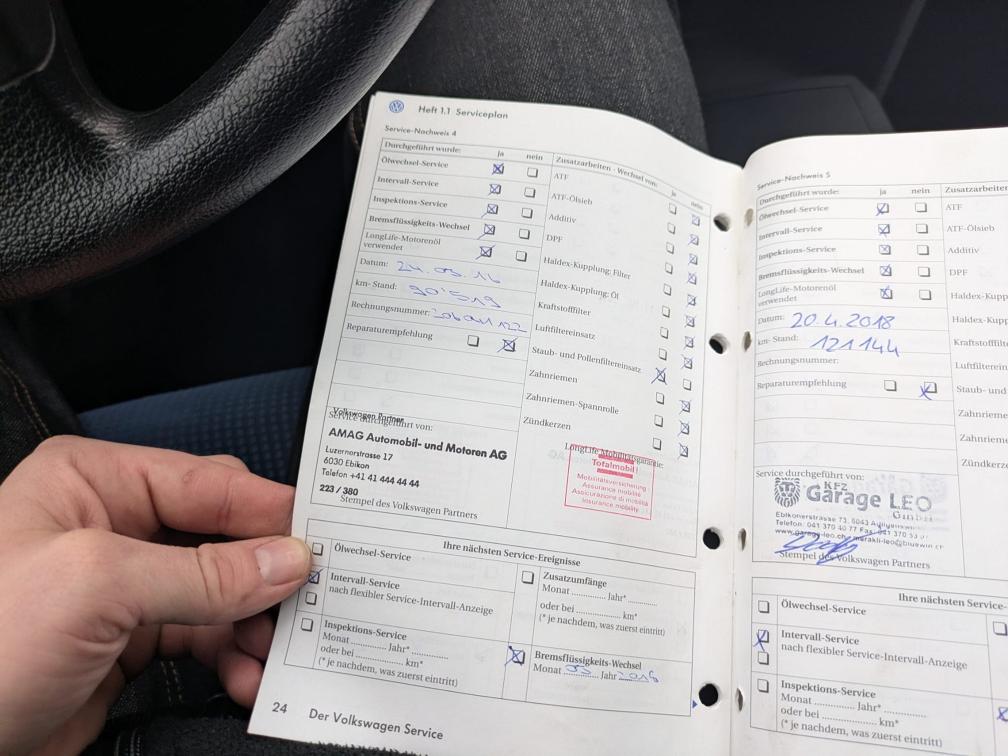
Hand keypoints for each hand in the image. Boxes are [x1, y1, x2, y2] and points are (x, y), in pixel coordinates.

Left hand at [0, 436, 310, 754]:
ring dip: (253, 625)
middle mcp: (111, 526)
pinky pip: (201, 637)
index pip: (207, 483)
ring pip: (218, 592)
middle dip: (265, 574)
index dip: (269, 512)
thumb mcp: (96, 587)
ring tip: (274, 656)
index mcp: (93, 482)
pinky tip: (246, 678)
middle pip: (220, 536)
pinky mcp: (125, 642)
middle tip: (310, 605)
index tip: (324, 542)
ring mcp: (121, 587)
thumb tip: (288, 560)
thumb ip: (202, 573)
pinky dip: (230, 657)